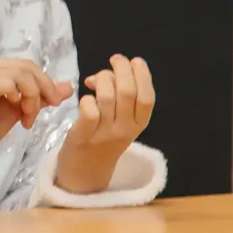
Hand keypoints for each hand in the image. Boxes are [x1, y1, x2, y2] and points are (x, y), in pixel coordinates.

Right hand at [0, 59, 72, 166]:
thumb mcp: (20, 110)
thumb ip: (41, 97)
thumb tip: (67, 87)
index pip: (28, 66)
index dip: (45, 83)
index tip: (52, 104)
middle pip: (27, 67)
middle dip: (42, 90)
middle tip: (38, 113)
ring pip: (20, 74)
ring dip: (32, 97)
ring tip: (26, 118)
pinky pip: (6, 82)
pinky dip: (18, 96)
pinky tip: (16, 110)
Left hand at [55, 55, 154, 193]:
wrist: (86, 172)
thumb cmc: (103, 139)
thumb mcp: (121, 121)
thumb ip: (117, 98)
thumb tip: (99, 76)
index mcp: (139, 124)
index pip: (147, 98)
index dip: (143, 76)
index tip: (135, 61)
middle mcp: (126, 129)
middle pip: (128, 93)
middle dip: (122, 70)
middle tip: (115, 60)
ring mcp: (105, 133)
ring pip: (107, 98)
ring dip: (101, 81)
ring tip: (94, 80)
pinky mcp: (84, 137)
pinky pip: (89, 112)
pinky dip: (87, 99)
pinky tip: (85, 99)